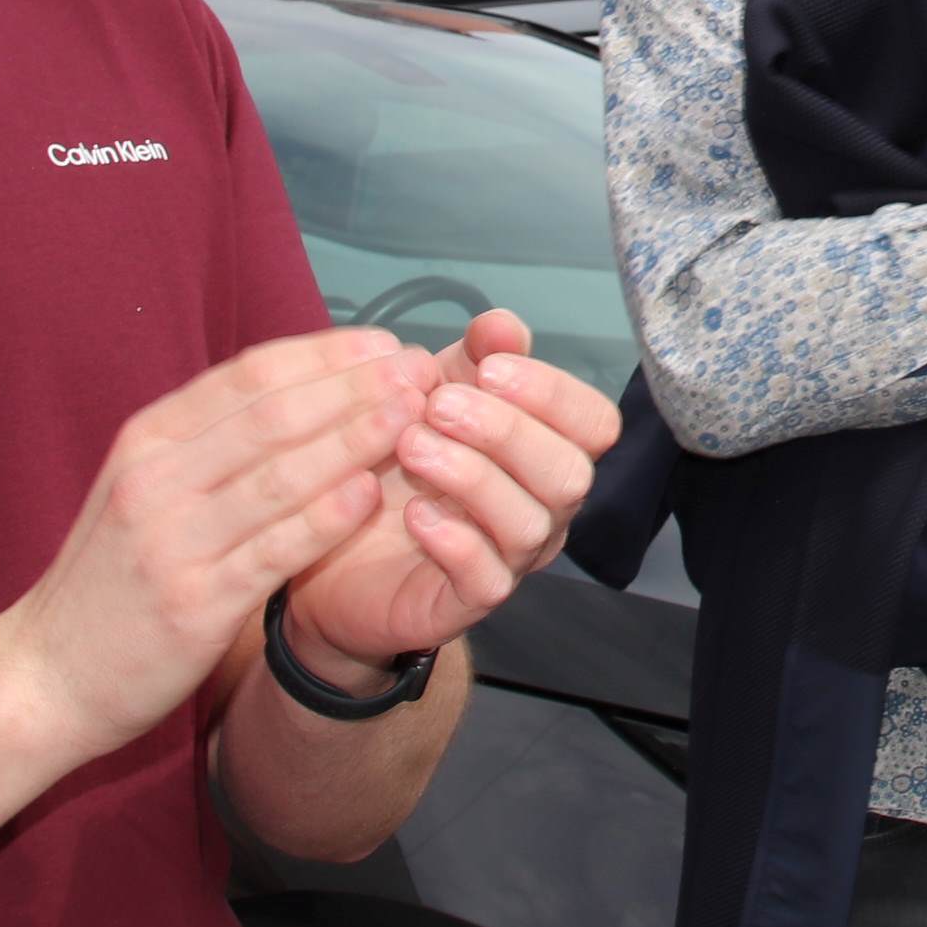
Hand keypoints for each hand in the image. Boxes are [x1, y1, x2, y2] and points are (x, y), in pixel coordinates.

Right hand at [0, 328, 420, 763]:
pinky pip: (275, 548)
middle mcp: (155, 479)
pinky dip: (327, 516)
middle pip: (271, 413)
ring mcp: (172, 541)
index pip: (247, 376)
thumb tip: (299, 390)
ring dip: (354, 437)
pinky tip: (371, 494)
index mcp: (146, 441)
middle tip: (417, 368)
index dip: (323, 354)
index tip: (383, 343)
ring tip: (412, 416)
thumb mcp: (143, 489)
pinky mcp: (194, 603)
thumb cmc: (110, 580)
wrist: (44, 679)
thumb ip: (208, 443)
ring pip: (280, 472)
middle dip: (353, 385)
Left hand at [283, 310, 619, 671]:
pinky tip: (412, 511)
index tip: (488, 367)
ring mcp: (510, 559)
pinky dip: (454, 540)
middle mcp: (543, 507)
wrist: (333, 544)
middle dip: (506, 430)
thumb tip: (502, 324)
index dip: (553, 392)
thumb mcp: (432, 392)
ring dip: (470, 476)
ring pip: (529, 523)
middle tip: (437, 405)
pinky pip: (486, 579)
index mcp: (545, 450)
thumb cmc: (400, 460)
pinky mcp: (466, 602)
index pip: (594, 423)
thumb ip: (472, 358)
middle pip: (570, 473)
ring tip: (410, 447)